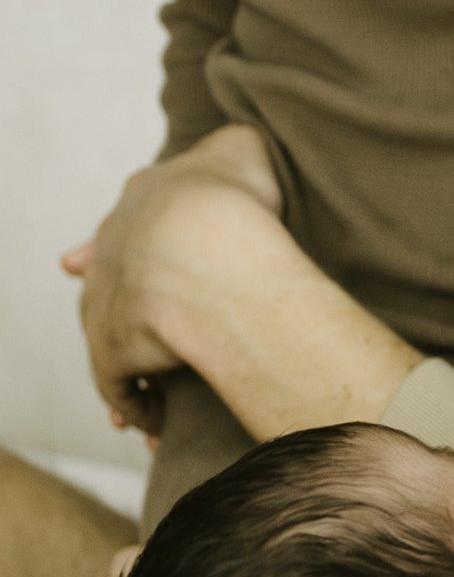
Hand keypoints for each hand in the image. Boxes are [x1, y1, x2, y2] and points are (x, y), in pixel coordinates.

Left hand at [63, 129, 285, 424]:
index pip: (124, 222)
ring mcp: (106, 300)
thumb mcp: (242, 150)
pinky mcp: (111, 346)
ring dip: (135, 370)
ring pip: (115, 340)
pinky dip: (138, 406)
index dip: (121, 242)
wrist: (204, 240)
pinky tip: (154, 426)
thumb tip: (239, 152)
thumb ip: (236, 150)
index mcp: (141, 200)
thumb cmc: (233, 194)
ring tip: (154, 405)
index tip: (88, 261)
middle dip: (120, 308)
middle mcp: (112, 250)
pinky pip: (121, 385)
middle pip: (108, 282)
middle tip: (136, 336)